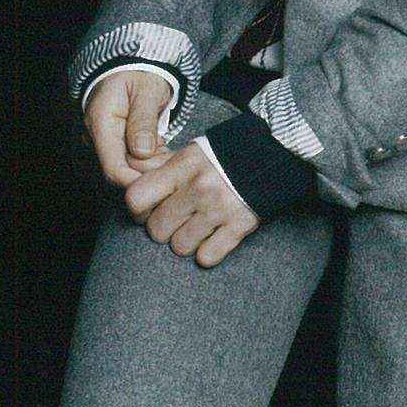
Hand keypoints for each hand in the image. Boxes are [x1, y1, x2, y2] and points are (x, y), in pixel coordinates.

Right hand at [83, 68, 175, 188]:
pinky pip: (136, 161)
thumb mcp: (146, 90)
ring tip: (179, 159)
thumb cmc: (138, 72)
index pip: (113, 167)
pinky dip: (155, 161)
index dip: (136, 180)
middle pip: (123, 171)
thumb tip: (142, 151)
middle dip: (151, 174)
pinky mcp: (119, 144)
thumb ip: (143, 120)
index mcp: (101, 123)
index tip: (164, 179)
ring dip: (155, 168)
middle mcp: (99, 137)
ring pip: (131, 168)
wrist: (132, 64)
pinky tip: (171, 156)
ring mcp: (108, 142)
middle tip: (180, 167)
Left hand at [124, 140, 258, 268]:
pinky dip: (207, 253)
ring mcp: (219, 208)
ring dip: (185, 241)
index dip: (138, 209)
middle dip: (163, 228)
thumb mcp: (192, 150)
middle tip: (176, 219)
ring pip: (180, 246)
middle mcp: (199, 188)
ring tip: (196, 228)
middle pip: (157, 229)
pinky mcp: (240, 225)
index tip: (148, 208)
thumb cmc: (228, 152)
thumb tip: (129, 172)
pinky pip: (207, 256)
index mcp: (184, 166)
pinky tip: (213, 238)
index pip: (137, 198)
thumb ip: (162, 166)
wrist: (276, 151)